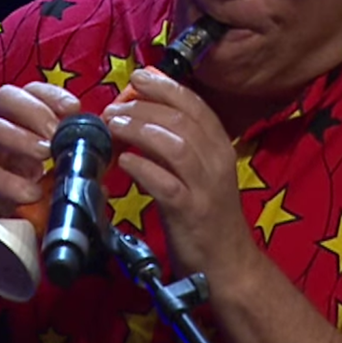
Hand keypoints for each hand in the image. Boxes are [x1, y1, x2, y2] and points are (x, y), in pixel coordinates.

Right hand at [0, 82, 79, 228]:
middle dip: (35, 111)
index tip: (74, 108)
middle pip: (4, 98)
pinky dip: (9, 183)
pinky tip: (30, 192)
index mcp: (12, 123)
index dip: (51, 94)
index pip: (28, 91)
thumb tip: (101, 178)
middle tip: (58, 135)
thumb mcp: (38, 178)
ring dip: (20, 138)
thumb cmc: (5, 193)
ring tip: (45, 155)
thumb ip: (66, 174)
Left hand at [102, 69, 257, 278]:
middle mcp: (217, 161)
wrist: (227, 264)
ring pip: (175, 145)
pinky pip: (165, 183)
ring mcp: (206, 187)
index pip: (195, 105)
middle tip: (114, 107)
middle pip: (182, 120)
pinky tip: (124, 161)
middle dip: (144, 107)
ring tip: (113, 126)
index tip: (138, 78)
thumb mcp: (198, 173)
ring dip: (140, 130)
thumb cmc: (206, 215)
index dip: (165, 87)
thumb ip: (177, 144)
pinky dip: (143, 168)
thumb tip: (142, 115)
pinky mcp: (191, 212)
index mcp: (221, 147)